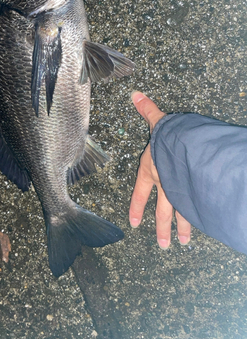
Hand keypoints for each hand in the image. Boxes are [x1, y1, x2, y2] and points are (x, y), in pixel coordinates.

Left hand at [129, 92, 190, 248]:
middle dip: (162, 228)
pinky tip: (206, 228)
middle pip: (162, 211)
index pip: (140, 193)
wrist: (188, 147)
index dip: (135, 207)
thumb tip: (135, 95)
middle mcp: (166, 184)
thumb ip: (148, 110)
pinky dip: (202, 219)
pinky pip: (198, 209)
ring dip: (183, 229)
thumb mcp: (157, 123)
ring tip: (184, 243)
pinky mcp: (197, 193)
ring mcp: (182, 191)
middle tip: (163, 244)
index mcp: (152, 171)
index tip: (133, 223)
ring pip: (182, 215)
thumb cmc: (170, 138)